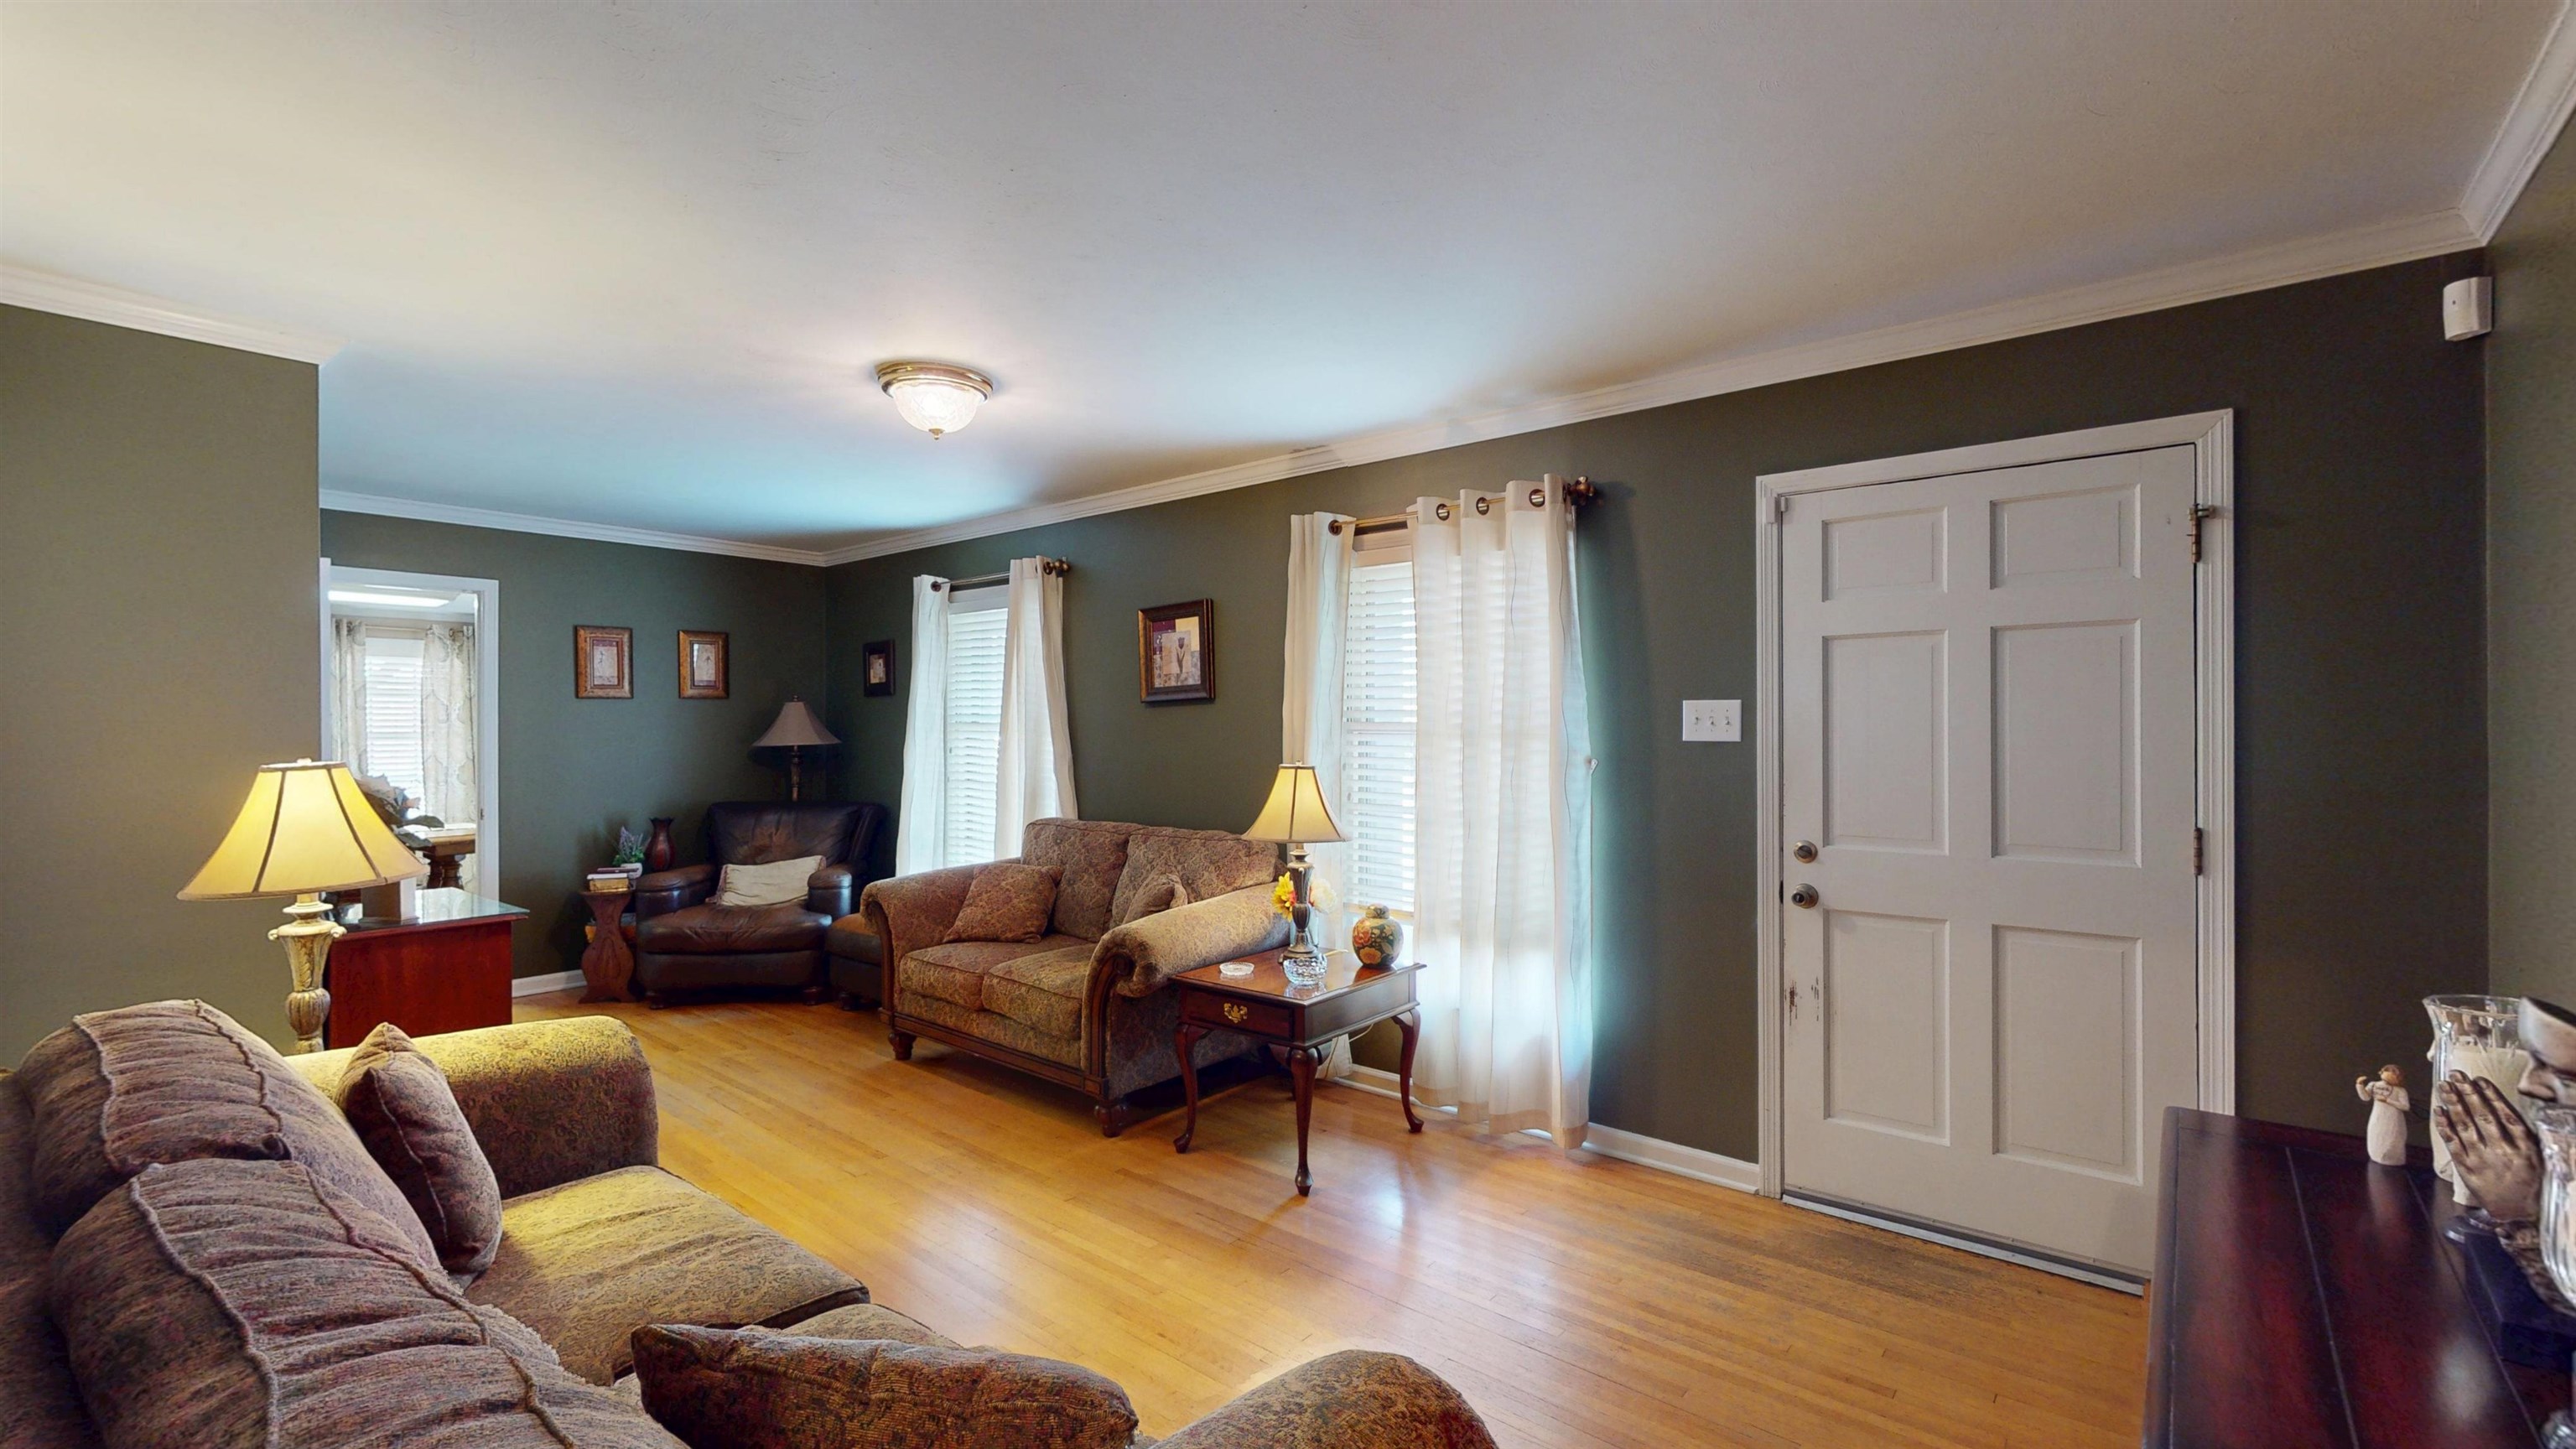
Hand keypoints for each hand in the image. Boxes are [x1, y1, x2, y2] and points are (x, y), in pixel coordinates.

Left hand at [2436, 1072, 2543, 1222]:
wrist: (2520, 1214)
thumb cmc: (2532, 1182)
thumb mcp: (2539, 1157)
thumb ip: (2525, 1135)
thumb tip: (2509, 1109)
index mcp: (2524, 1146)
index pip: (2506, 1114)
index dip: (2491, 1095)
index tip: (2479, 1079)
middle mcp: (2503, 1151)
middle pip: (2482, 1116)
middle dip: (2468, 1093)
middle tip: (2456, 1074)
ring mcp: (2483, 1160)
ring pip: (2465, 1126)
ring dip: (2453, 1104)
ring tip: (2444, 1086)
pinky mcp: (2468, 1169)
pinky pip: (2453, 1144)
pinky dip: (2445, 1127)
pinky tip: (2439, 1111)